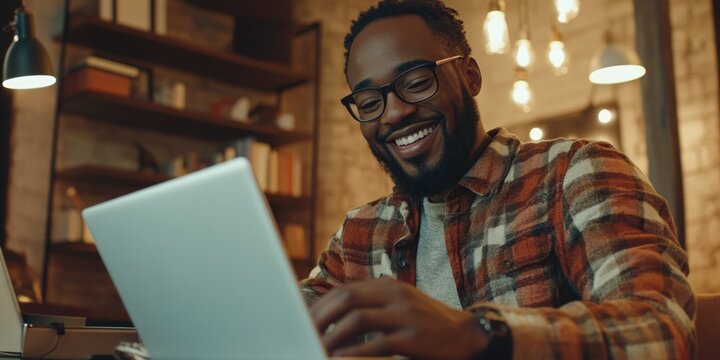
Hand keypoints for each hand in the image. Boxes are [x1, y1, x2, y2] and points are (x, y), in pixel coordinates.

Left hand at [309, 277, 488, 358]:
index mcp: (389, 285)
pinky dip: (355, 352)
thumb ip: (372, 303)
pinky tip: (341, 359)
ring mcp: (406, 315)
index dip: (321, 306)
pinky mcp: (415, 338)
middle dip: (321, 318)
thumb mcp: (399, 303)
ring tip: (318, 348)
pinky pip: (377, 344)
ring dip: (332, 336)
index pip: (345, 290)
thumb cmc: (425, 323)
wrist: (466, 335)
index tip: (304, 322)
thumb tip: (334, 313)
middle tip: (304, 334)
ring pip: (358, 319)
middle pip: (347, 299)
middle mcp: (396, 294)